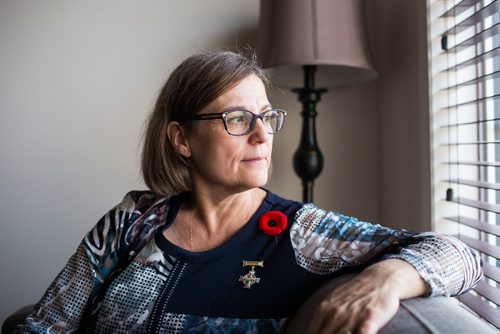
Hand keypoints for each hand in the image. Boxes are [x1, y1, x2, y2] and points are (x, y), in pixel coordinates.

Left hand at [306, 259, 428, 333]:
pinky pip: (363, 333)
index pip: (313, 332)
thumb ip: (323, 317)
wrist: (380, 278)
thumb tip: (311, 331)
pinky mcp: (370, 317)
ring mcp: (353, 315)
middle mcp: (336, 312)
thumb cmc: (355, 292)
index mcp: (324, 309)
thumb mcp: (333, 300)